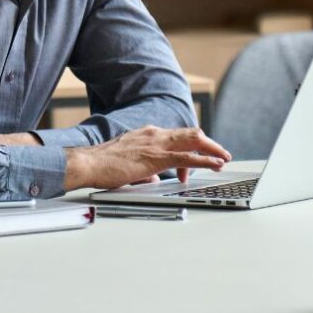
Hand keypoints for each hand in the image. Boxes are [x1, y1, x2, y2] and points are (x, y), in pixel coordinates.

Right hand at [63, 126, 231, 190]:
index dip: (190, 148)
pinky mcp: (157, 158)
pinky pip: (188, 157)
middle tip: (221, 153)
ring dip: (212, 149)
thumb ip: (144, 170)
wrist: (88, 163)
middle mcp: (154, 135)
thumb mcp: (128, 166)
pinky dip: (205, 160)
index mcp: (147, 135)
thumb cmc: (102, 166)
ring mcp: (156, 144)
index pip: (176, 137)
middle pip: (189, 134)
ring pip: (193, 141)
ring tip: (224, 158)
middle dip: (208, 143)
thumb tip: (154, 178)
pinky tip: (215, 164)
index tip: (193, 165)